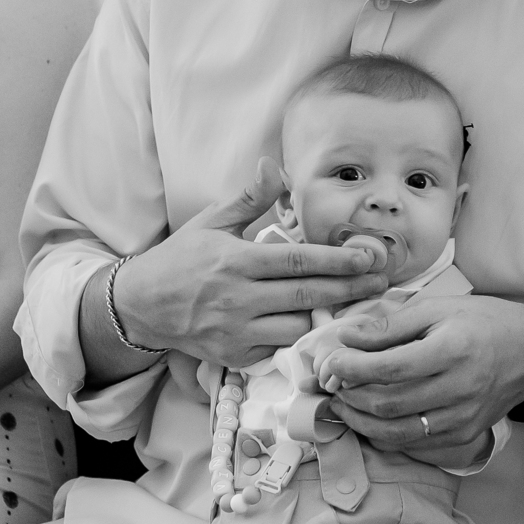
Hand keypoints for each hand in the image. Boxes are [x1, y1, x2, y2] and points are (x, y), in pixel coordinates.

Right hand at [113, 160, 389, 366]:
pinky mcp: (235, 356)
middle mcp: (238, 298)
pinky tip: (314, 322)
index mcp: (236, 261)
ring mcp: (236, 331)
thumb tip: (274, 167)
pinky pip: (278, 347)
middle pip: (307, 295)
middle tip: (381, 281)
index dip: (337, 260)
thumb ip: (249, 198)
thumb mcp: (212, 222)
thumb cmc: (181, 259)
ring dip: (325, 314)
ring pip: (296, 326)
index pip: (297, 261)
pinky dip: (297, 335)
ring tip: (353, 301)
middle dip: (349, 288)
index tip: (368, 257)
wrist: (143, 306)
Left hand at [320, 295, 523, 456]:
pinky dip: (385, 436)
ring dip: (361, 422)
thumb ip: (390, 325)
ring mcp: (464, 418)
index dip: (352, 369)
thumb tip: (346, 337)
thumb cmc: (483, 321)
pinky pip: (415, 445)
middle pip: (389, 405)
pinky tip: (371, 420)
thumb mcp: (437, 308)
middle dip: (350, 397)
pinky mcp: (466, 435)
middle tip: (331, 386)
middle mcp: (460, 389)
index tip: (331, 363)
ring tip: (343, 405)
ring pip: (397, 432)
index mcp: (452, 350)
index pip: (389, 369)